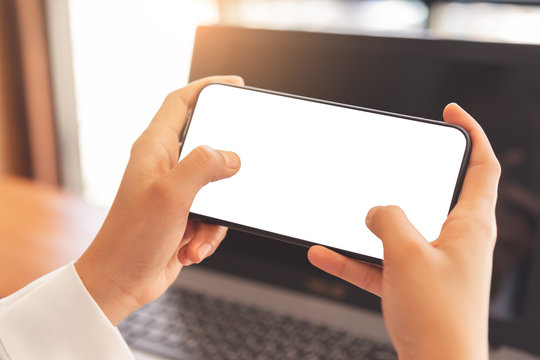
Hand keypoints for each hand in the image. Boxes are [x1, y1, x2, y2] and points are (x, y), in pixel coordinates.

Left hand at [75, 75, 243, 324]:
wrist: (121, 283)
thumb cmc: (132, 239)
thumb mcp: (172, 196)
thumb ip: (203, 166)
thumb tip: (231, 156)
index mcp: (154, 149)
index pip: (180, 103)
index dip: (207, 88)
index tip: (234, 85)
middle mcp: (164, 165)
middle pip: (205, 145)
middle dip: (224, 160)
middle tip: (241, 165)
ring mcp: (175, 191)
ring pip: (216, 186)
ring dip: (215, 215)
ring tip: (196, 236)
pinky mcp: (184, 215)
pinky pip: (213, 214)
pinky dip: (209, 233)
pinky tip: (192, 248)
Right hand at [308, 103, 499, 359]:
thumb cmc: (439, 317)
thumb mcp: (407, 254)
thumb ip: (388, 219)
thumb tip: (375, 211)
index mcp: (470, 225)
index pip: (482, 165)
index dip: (471, 133)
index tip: (451, 114)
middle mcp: (455, 240)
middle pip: (435, 193)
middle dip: (410, 176)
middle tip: (389, 161)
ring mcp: (433, 263)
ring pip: (401, 230)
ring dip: (372, 223)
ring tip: (346, 213)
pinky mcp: (413, 285)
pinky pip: (380, 264)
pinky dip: (355, 259)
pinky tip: (324, 255)